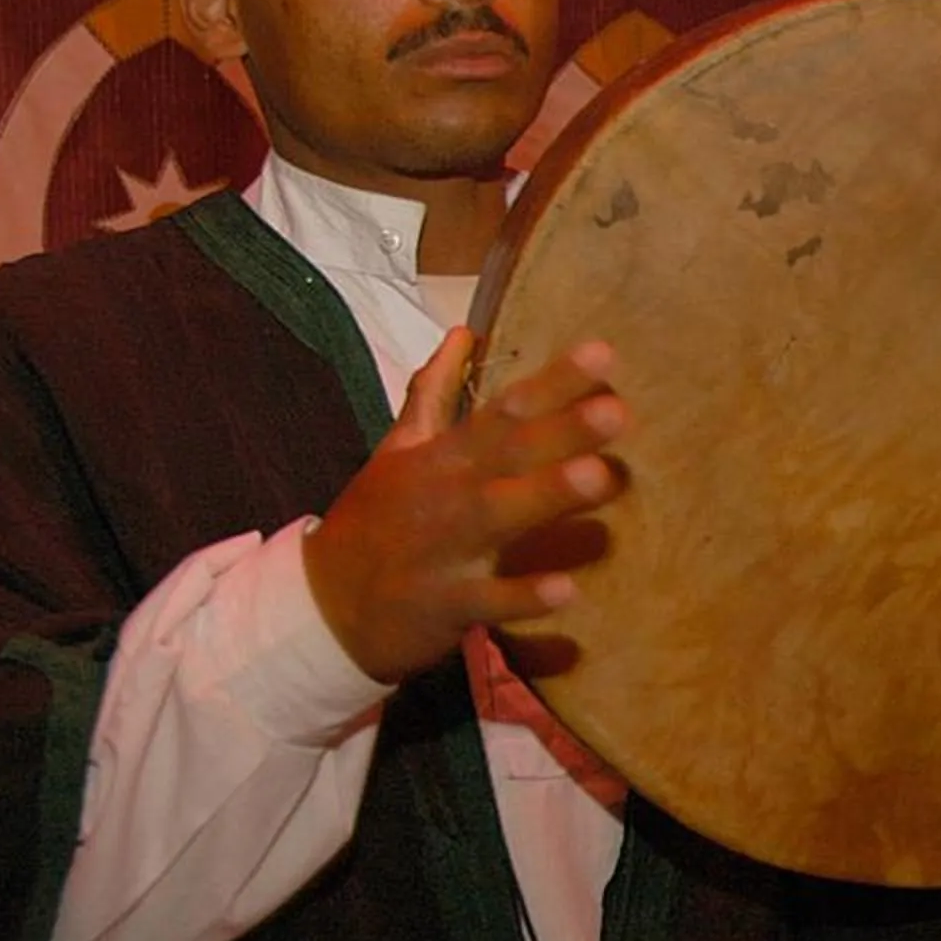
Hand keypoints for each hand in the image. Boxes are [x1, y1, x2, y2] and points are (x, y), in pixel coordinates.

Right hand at [302, 329, 627, 683]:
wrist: (323, 608)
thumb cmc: (374, 522)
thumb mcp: (397, 451)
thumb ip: (433, 394)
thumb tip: (463, 332)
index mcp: (444, 455)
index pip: (505, 409)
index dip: (553, 382)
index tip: (604, 354)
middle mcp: (448, 492)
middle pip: (510, 453)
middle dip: (562, 430)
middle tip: (618, 409)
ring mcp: (445, 548)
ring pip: (499, 516)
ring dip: (547, 495)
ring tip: (600, 476)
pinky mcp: (444, 604)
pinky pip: (487, 600)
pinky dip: (522, 596)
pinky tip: (566, 589)